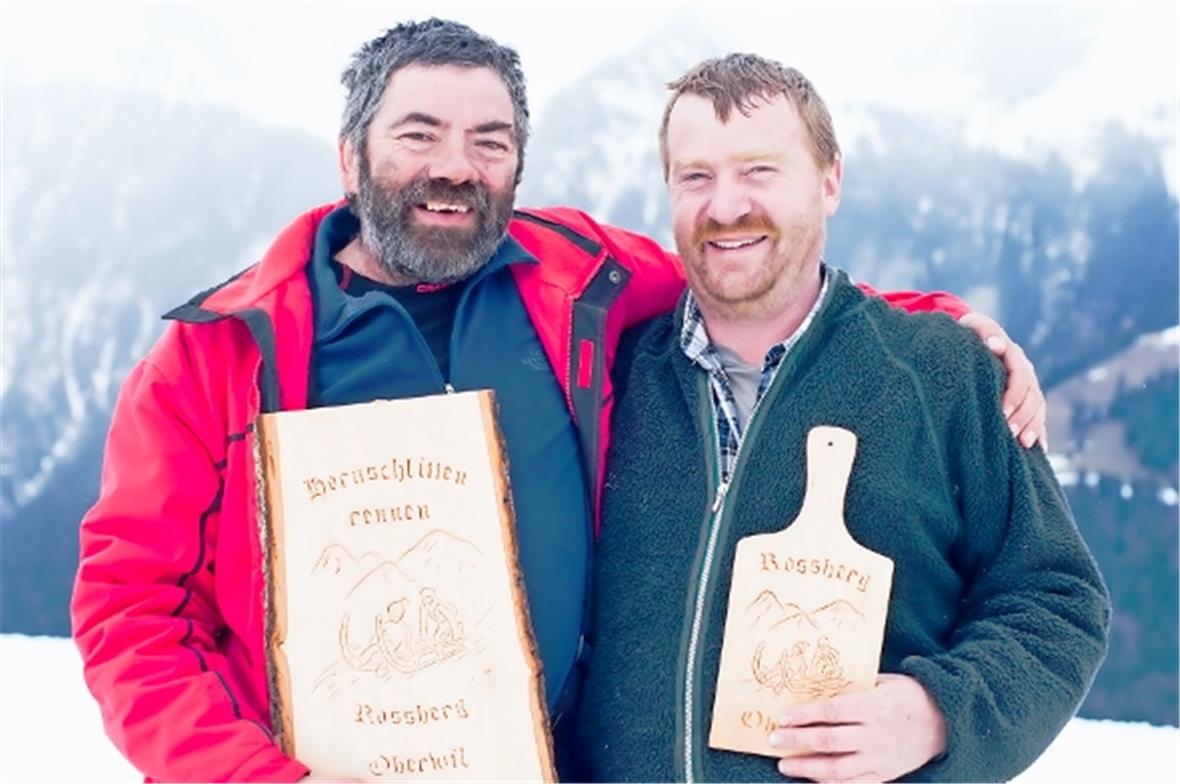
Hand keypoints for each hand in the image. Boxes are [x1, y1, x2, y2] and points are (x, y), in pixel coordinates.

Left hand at [768, 673, 945, 782]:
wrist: (946, 723)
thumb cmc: (910, 695)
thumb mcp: (884, 681)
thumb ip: (853, 686)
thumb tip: (816, 684)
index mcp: (874, 706)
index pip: (831, 711)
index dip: (804, 715)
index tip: (782, 716)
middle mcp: (876, 735)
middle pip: (829, 741)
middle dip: (797, 741)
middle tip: (773, 739)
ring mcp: (880, 759)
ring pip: (838, 768)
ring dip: (807, 768)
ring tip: (784, 765)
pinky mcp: (884, 774)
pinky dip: (830, 783)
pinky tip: (812, 779)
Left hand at [957, 313, 1046, 448]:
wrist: (974, 341)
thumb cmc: (969, 334)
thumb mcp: (973, 327)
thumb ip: (983, 331)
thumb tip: (995, 345)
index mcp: (1014, 356)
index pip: (1020, 377)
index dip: (1014, 395)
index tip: (1002, 411)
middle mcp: (1026, 372)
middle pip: (1031, 397)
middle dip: (1021, 416)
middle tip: (1007, 432)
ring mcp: (1029, 387)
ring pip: (1038, 409)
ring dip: (1032, 427)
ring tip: (1022, 444)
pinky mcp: (1028, 402)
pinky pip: (1038, 420)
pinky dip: (1040, 434)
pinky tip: (1038, 450)